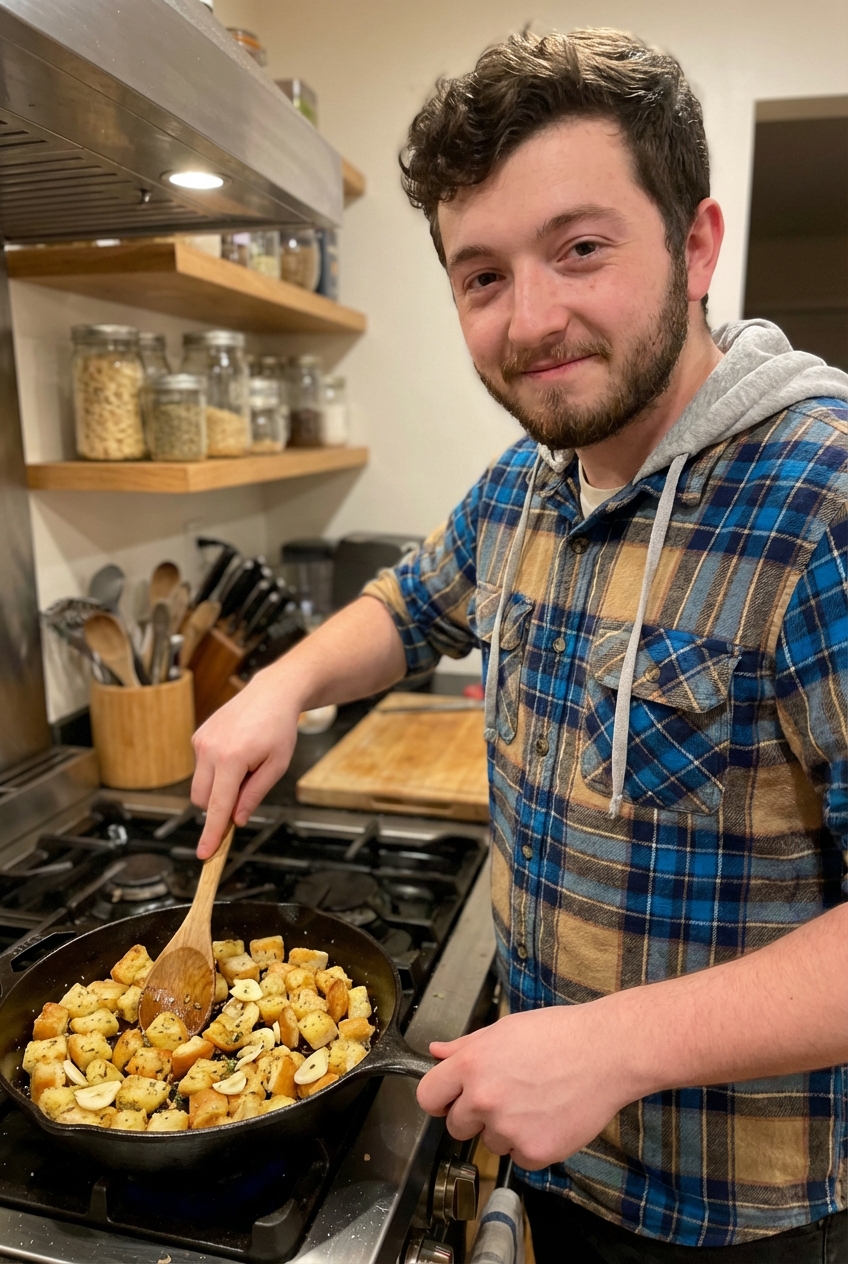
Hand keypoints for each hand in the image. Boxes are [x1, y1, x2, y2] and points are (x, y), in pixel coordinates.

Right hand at [191, 668, 301, 857]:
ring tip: (245, 768)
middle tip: (247, 791)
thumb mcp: (276, 765)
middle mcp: (209, 749)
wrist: (272, 692)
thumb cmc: (279, 727)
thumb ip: (254, 795)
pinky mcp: (198, 736)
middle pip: (203, 800)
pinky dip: (215, 772)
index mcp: (231, 759)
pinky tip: (236, 754)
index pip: (218, 807)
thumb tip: (237, 820)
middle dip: (219, 807)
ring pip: (200, 786)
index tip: (205, 854)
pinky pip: (201, 768)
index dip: (212, 834)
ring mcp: (200, 741)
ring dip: (218, 788)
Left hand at [416, 1001, 637, 1169]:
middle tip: (505, 1096)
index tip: (451, 1099)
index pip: (428, 1097)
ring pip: (491, 1142)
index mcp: (470, 1065)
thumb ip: (465, 1046)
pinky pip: (519, 1158)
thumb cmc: (557, 1034)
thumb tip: (436, 1052)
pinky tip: (549, 1117)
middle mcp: (483, 1099)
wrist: (605, 1052)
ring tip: (535, 1101)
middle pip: (457, 1126)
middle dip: (474, 1116)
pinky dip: (531, 1145)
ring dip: (506, 1130)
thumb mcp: (504, 1030)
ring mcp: (508, 1129)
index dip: (440, 1098)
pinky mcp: (534, 1152)